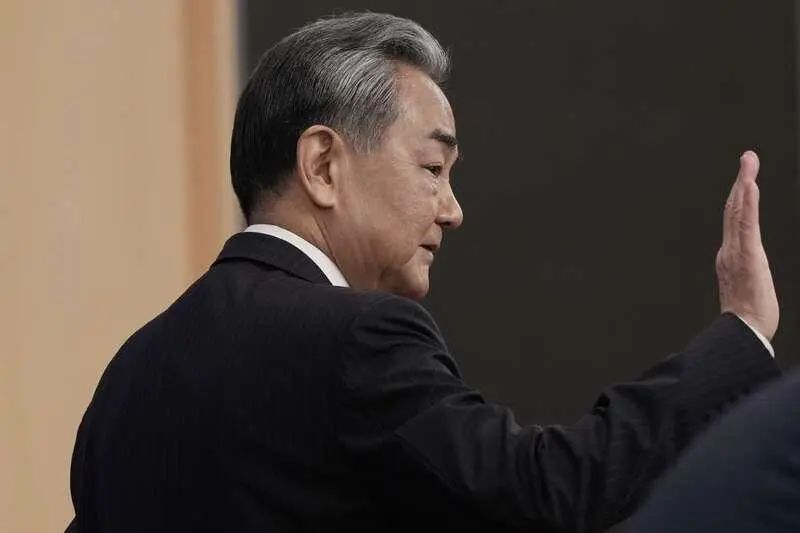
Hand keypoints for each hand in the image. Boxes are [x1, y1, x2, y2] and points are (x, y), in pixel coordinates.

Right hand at [716, 151, 778, 339]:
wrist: (743, 333)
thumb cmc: (748, 318)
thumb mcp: (746, 289)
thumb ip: (743, 275)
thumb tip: (744, 270)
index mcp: (730, 256)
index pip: (735, 220)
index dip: (739, 196)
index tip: (746, 177)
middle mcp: (730, 250)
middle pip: (734, 209)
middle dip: (742, 180)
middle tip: (748, 157)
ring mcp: (737, 251)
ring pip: (739, 211)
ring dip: (745, 183)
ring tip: (749, 163)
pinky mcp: (748, 256)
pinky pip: (746, 225)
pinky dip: (746, 204)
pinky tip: (749, 187)